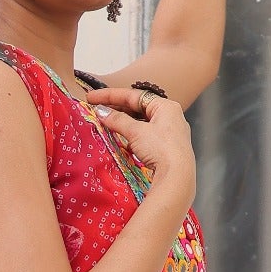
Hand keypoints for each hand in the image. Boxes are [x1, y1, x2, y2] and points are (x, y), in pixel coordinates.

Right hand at [91, 84, 195, 208]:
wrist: (177, 176)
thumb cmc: (161, 149)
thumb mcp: (136, 132)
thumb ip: (117, 120)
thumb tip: (101, 112)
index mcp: (166, 106)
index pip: (134, 95)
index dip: (111, 96)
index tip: (93, 97)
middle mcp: (170, 117)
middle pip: (138, 108)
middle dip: (117, 110)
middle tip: (97, 110)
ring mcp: (170, 133)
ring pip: (141, 123)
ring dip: (123, 123)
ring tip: (106, 124)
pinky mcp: (167, 148)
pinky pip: (146, 137)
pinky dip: (132, 136)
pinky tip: (121, 140)